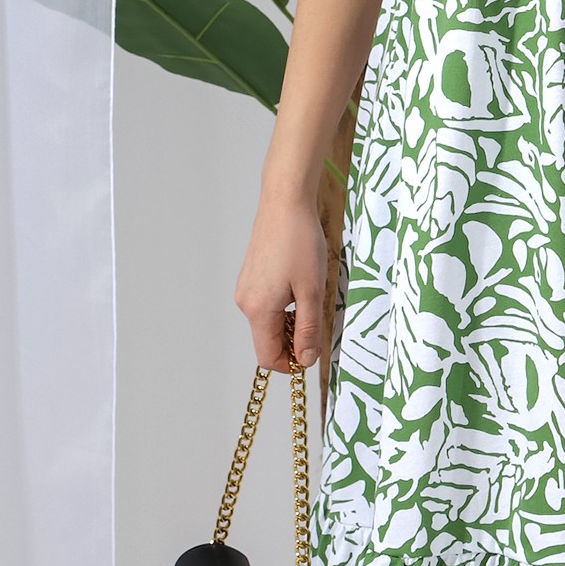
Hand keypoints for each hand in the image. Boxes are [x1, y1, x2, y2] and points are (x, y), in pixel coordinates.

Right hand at [233, 195, 327, 371]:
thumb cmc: (300, 242)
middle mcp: (245, 302)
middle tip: (319, 317)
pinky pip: (267, 304)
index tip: (314, 350)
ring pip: (269, 322)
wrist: (285, 202)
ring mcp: (246, 289)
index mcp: (258, 310)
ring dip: (291, 320)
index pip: (268, 357)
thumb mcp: (312, 290)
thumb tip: (306, 361)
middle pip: (268, 340)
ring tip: (311, 293)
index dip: (292, 363)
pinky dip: (285, 305)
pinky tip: (300, 282)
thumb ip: (308, 329)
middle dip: (294, 339)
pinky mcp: (251, 277)